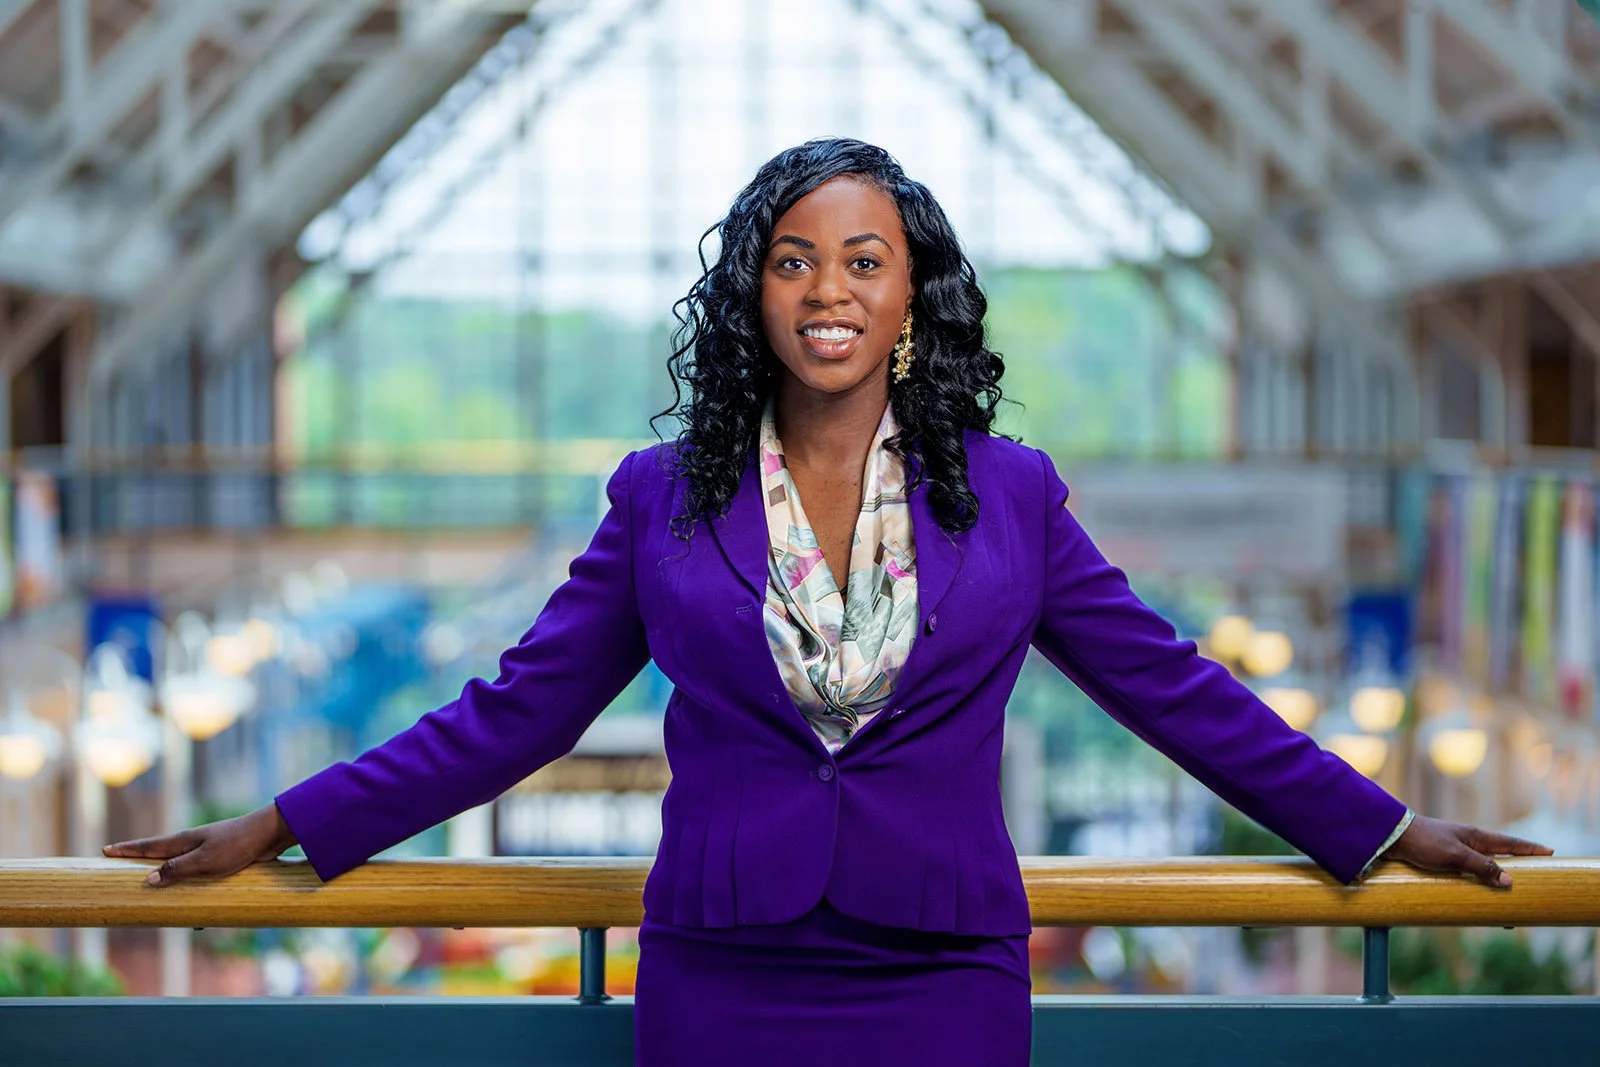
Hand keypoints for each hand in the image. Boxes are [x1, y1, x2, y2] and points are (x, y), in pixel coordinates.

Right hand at [102, 803, 298, 887]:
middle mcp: (192, 844)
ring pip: (179, 868)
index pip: (148, 846)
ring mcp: (206, 851)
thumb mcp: (204, 861)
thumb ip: (177, 870)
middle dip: (141, 863)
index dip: (126, 850)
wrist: (270, 834)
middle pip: (159, 856)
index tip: (105, 850)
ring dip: (167, 880)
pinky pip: (199, 876)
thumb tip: (147, 880)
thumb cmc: (237, 845)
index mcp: (183, 842)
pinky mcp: (221, 860)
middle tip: (120, 867)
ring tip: (151, 891)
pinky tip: (196, 909)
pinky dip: (191, 888)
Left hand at [1382, 814, 1551, 887]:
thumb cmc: (1423, 842)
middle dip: (1517, 870)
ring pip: (1484, 869)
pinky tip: (1479, 896)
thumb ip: (1481, 867)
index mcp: (1476, 837)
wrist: (1391, 837)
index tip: (1549, 852)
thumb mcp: (1455, 855)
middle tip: (1533, 883)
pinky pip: (1469, 875)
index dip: (1530, 849)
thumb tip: (1509, 881)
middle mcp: (1469, 843)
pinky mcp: (1444, 862)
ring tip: (1508, 900)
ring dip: (1496, 882)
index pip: (1510, 843)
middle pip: (1500, 858)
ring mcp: (1457, 852)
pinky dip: (1478, 885)